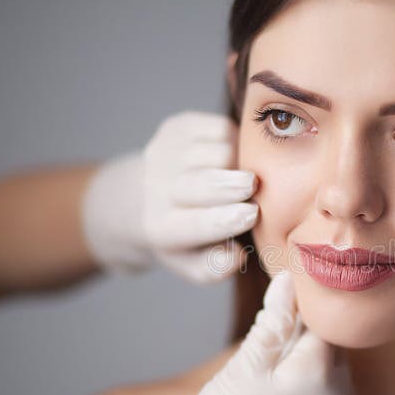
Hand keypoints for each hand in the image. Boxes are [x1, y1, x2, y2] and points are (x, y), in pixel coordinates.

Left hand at [82, 110, 256, 282]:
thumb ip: (214, 267)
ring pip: (217, 151)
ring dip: (240, 163)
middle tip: (254, 185)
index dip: (225, 219)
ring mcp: (165, 152)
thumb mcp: (193, 263)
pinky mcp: (177, 127)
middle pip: (200, 182)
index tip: (252, 214)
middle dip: (229, 183)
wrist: (140, 197)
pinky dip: (237, 141)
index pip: (196, 225)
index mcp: (162, 227)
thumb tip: (237, 257)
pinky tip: (236, 156)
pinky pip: (220, 129)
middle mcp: (157, 188)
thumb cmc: (182, 236)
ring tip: (247, 176)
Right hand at [115, 270, 362, 394]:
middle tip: (272, 378)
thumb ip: (273, 323)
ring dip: (320, 391)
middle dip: (309, 359)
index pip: (323, 329)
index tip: (279, 340)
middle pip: (336, 362)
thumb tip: (289, 281)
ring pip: (341, 394)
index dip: (299, 328)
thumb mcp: (242, 370)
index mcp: (318, 375)